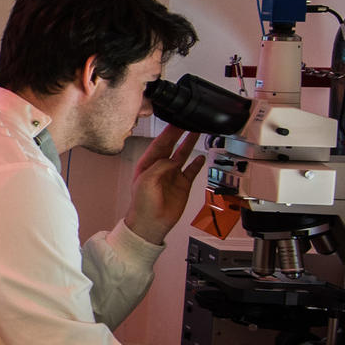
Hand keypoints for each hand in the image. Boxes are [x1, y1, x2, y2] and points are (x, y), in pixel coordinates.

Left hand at [124, 126, 205, 243]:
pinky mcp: (182, 185)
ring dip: (190, 143)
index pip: (160, 143)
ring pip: (183, 155)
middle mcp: (160, 168)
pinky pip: (191, 170)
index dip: (169, 132)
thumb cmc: (142, 205)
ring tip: (197, 131)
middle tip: (189, 121)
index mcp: (148, 164)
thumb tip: (173, 159)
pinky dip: (197, 163)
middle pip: (172, 145)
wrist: (150, 224)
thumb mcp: (146, 181)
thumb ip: (160, 167)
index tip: (177, 122)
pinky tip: (201, 155)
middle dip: (180, 133)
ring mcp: (172, 176)